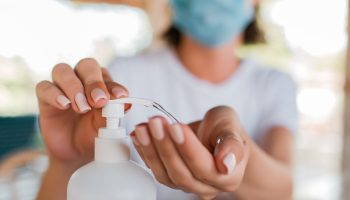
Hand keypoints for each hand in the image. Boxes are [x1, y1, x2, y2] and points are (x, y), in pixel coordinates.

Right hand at [36, 58, 128, 167]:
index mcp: (101, 83)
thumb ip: (113, 113)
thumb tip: (125, 103)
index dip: (113, 85)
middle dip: (94, 82)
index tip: (120, 97)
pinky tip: (64, 105)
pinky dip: (55, 94)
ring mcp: (61, 87)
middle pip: (86, 66)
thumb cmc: (94, 133)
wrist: (75, 153)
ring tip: (82, 107)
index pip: (106, 75)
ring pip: (63, 71)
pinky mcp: (45, 97)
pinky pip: (44, 87)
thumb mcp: (105, 126)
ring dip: (74, 87)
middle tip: (99, 101)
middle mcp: (81, 79)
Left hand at [130, 106, 249, 199]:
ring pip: (165, 174)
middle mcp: (207, 187)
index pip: (204, 167)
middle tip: (155, 122)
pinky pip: (155, 169)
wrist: (216, 134)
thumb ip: (231, 143)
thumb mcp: (231, 125)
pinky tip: (138, 136)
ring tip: (143, 127)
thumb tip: (226, 164)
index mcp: (228, 177)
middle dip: (165, 146)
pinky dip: (145, 152)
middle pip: (181, 173)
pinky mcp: (171, 177)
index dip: (188, 148)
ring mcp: (187, 184)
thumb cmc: (225, 128)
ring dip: (151, 149)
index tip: (176, 126)